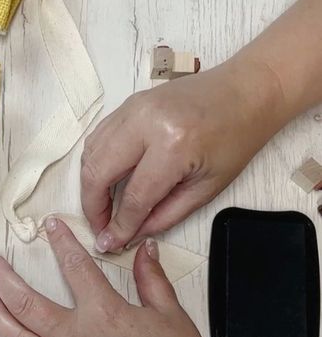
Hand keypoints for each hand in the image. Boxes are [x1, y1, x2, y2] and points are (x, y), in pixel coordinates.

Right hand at [80, 58, 283, 250]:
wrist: (246, 92)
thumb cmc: (236, 138)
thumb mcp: (207, 187)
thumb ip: (166, 215)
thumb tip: (131, 233)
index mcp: (173, 146)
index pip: (133, 197)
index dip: (119, 226)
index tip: (110, 244)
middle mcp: (145, 123)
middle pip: (98, 172)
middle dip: (92, 206)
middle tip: (100, 227)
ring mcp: (133, 108)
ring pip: (91, 152)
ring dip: (90, 184)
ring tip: (102, 207)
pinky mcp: (130, 102)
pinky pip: (99, 135)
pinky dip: (96, 160)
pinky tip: (106, 178)